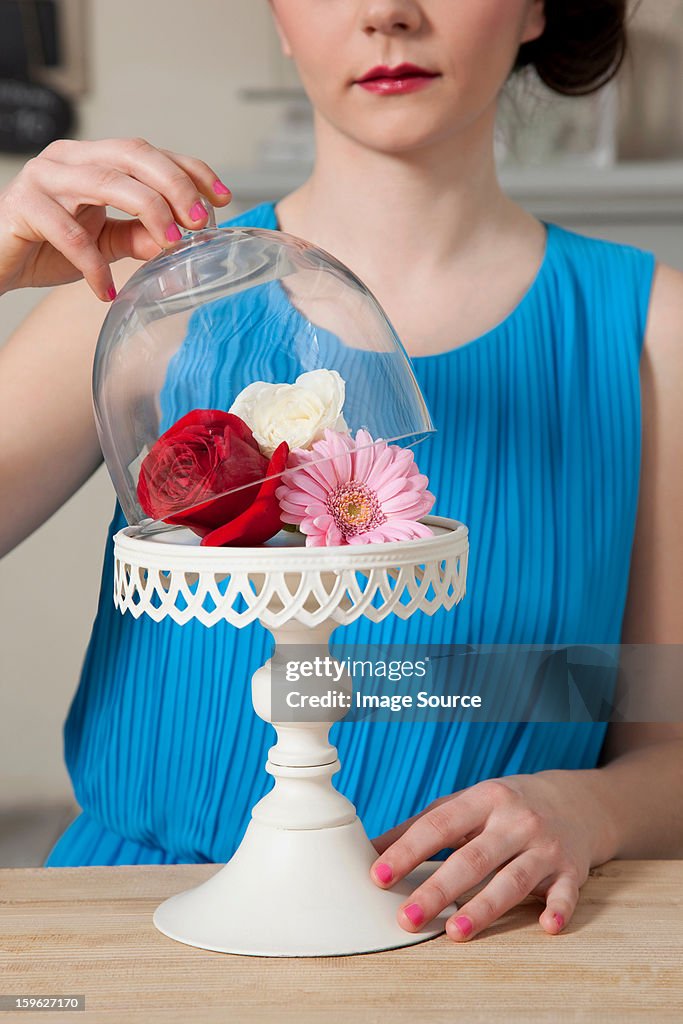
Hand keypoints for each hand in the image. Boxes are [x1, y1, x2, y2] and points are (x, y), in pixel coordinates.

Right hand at [0, 136, 232, 300]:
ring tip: (170, 248)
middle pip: (134, 154)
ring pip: (107, 182)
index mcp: (94, 158)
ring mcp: (45, 176)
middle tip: (200, 222)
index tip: (221, 198)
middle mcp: (70, 157)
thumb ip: (138, 235)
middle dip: (175, 186)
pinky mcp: (24, 205)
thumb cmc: (45, 246)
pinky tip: (107, 291)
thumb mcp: (104, 242)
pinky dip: (94, 265)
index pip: (150, 152)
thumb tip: (180, 241)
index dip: (189, 171)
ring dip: (149, 214)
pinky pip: (70, 233)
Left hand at [370, 770, 615, 941]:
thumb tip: (372, 848)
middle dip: (438, 889)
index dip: (408, 850)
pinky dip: (557, 908)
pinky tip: (545, 926)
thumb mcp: (466, 804)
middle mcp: (515, 820)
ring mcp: (545, 846)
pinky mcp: (571, 870)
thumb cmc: (507, 806)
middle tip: (406, 917)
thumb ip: (422, 825)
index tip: (379, 875)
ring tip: (454, 931)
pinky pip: (564, 892)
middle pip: (472, 858)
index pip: (440, 825)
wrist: (576, 802)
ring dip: (483, 907)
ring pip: (512, 880)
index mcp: (484, 799)